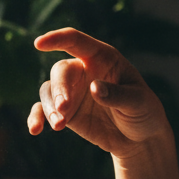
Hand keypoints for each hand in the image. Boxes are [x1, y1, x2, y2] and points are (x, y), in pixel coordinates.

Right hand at [28, 28, 170, 158]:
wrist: (139, 139)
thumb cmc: (144, 112)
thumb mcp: (138, 102)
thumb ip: (117, 94)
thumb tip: (94, 88)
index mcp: (102, 57)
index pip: (76, 41)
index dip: (57, 39)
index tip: (39, 43)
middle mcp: (83, 70)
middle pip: (61, 71)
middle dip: (59, 90)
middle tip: (64, 110)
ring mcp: (72, 91)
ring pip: (48, 91)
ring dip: (49, 107)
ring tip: (59, 126)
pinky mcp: (65, 112)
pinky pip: (43, 110)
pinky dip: (37, 117)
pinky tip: (35, 130)